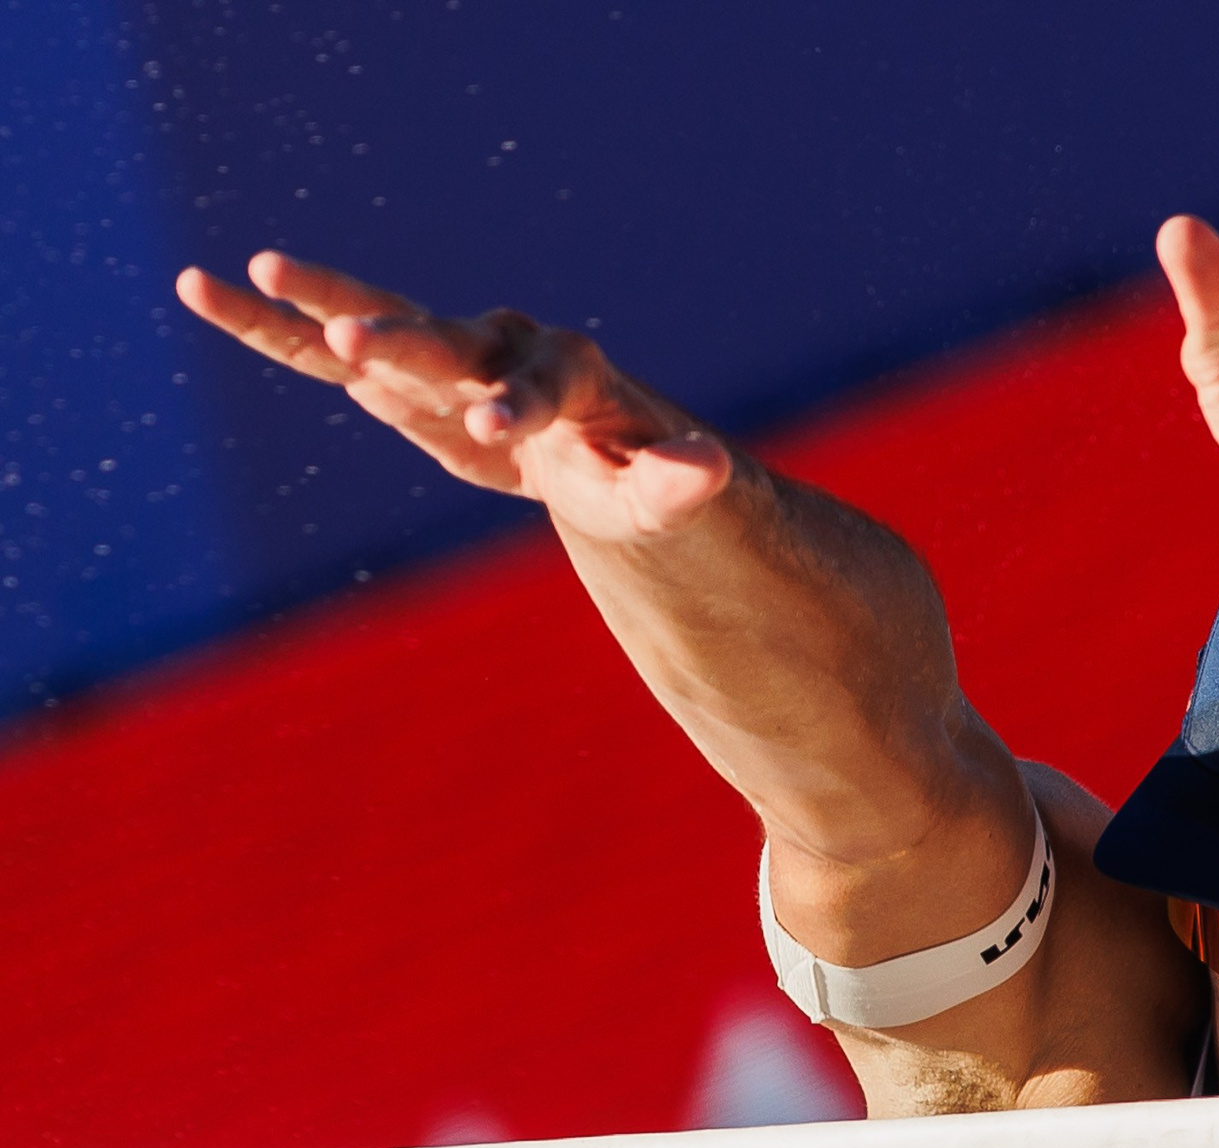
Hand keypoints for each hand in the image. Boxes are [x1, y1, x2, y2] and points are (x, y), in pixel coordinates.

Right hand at [175, 253, 731, 542]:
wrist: (604, 453)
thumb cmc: (636, 475)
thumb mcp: (662, 496)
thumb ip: (676, 484)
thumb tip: (707, 469)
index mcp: (576, 374)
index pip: (548, 383)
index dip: (523, 403)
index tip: (498, 427)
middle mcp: (508, 346)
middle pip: (455, 340)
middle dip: (411, 343)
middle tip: (360, 344)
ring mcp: (448, 354)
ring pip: (381, 325)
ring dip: (324, 305)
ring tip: (252, 272)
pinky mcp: (401, 375)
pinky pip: (325, 348)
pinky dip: (271, 325)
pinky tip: (204, 290)